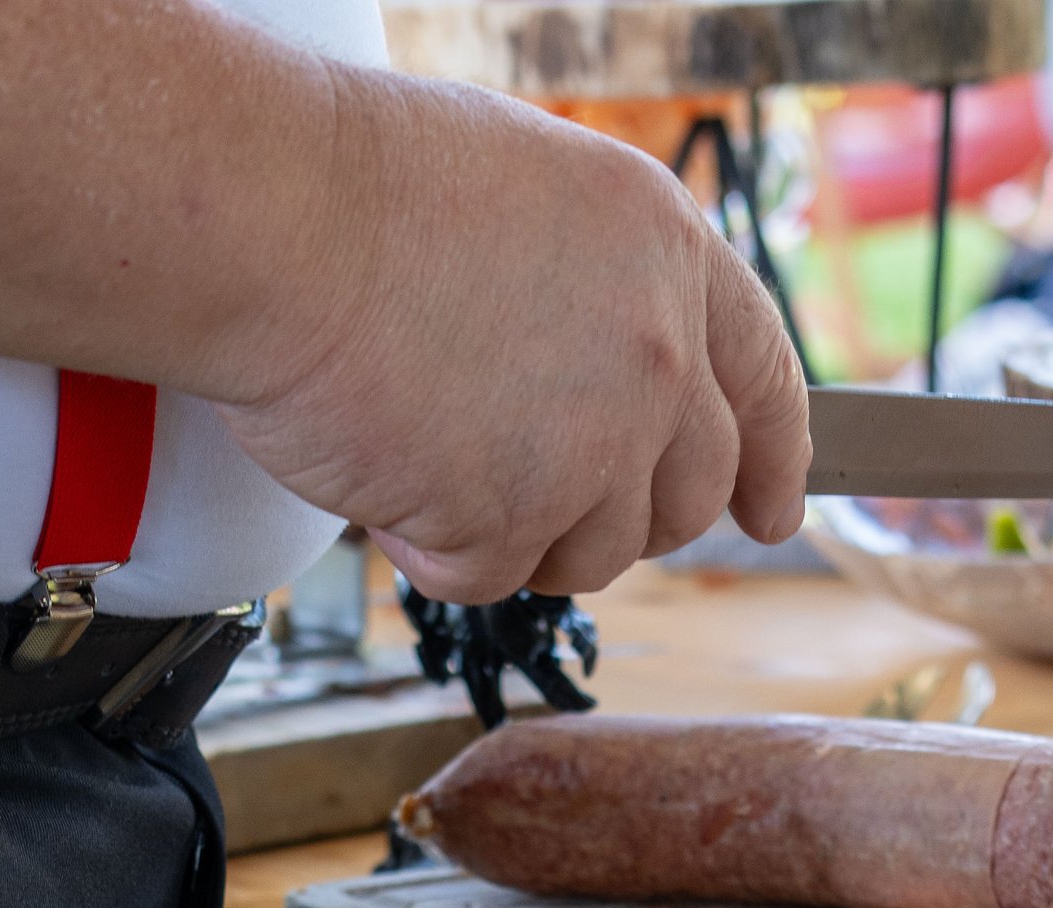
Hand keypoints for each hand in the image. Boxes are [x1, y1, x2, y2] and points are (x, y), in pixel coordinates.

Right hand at [213, 73, 810, 602]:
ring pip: (593, 554)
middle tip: (542, 500)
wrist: (275, 219)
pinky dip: (430, 543)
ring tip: (434, 447)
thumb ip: (602, 294)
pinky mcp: (513, 517)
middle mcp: (655, 353)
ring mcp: (595, 444)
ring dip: (518, 532)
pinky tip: (386, 465)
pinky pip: (488, 575)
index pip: (764, 379)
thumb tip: (608, 378)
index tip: (777, 514)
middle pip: (686, 497)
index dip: (777, 458)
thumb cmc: (361, 188)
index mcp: (667, 254)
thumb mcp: (533, 201)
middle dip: (625, 516)